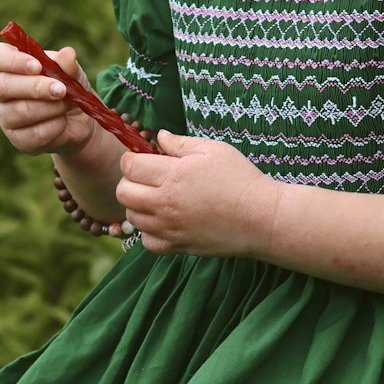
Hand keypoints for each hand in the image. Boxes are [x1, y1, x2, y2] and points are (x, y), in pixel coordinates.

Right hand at [0, 41, 96, 157]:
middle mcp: (1, 91)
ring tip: (67, 104)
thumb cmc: (68, 87)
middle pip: (3, 86)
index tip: (37, 66)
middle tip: (61, 90)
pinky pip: (33, 134)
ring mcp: (6, 117)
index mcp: (9, 66)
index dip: (13, 61)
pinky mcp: (18, 139)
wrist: (80, 119)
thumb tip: (68, 54)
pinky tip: (63, 122)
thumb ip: (68, 64)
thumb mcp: (71, 72)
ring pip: (21, 111)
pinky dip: (55, 126)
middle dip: (36, 87)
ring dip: (51, 108)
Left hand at [115, 131, 279, 258]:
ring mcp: (169, 228)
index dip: (132, 158)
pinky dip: (149, 231)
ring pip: (132, 216)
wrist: (261, 218)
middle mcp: (164, 203)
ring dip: (138, 204)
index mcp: (172, 175)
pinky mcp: (177, 247)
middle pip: (123, 192)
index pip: (130, 166)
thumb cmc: (240, 179)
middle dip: (130, 180)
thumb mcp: (213, 150)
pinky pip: (146, 241)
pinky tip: (164, 220)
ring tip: (157, 197)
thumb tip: (158, 136)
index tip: (143, 157)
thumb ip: (181, 143)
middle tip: (147, 177)